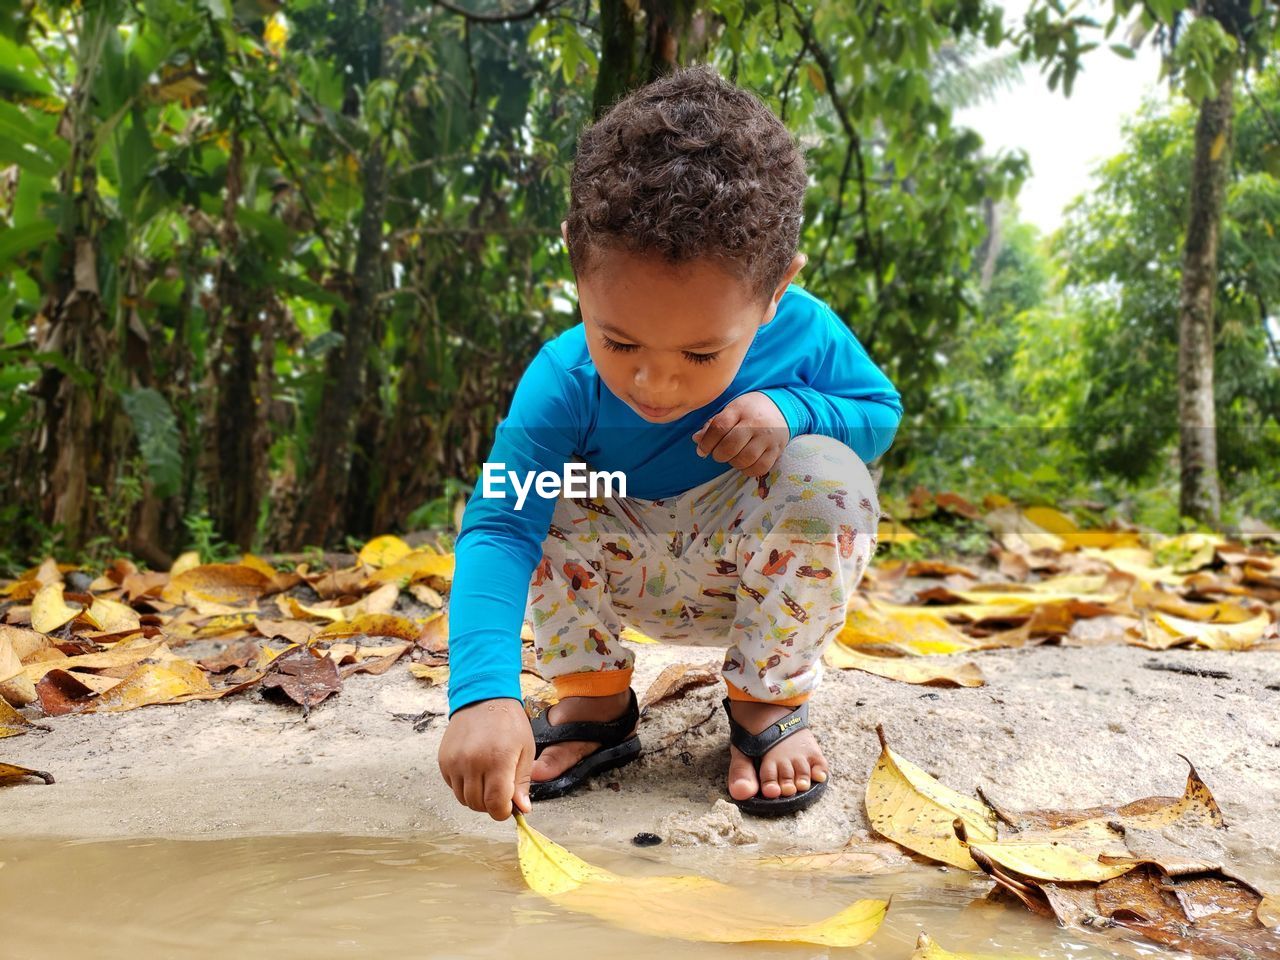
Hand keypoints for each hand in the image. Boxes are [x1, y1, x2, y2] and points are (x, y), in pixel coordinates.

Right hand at [438, 697, 533, 820]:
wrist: (484, 697)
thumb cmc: (509, 722)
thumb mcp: (525, 750)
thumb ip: (522, 782)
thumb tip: (522, 809)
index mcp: (497, 760)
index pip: (495, 804)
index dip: (503, 812)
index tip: (508, 808)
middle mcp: (472, 762)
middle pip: (478, 804)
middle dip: (491, 805)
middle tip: (500, 792)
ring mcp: (455, 761)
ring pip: (463, 798)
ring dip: (476, 797)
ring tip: (487, 780)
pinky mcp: (443, 759)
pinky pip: (452, 786)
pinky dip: (463, 786)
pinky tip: (474, 771)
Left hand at [692, 392, 788, 477]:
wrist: (780, 407)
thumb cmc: (749, 410)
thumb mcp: (730, 411)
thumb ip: (713, 425)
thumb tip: (697, 439)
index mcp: (740, 409)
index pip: (719, 427)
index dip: (706, 442)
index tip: (702, 449)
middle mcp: (755, 423)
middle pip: (730, 446)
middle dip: (719, 454)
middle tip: (719, 454)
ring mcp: (768, 437)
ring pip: (745, 459)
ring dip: (733, 463)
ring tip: (733, 457)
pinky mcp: (777, 450)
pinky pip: (760, 468)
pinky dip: (748, 470)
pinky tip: (745, 463)